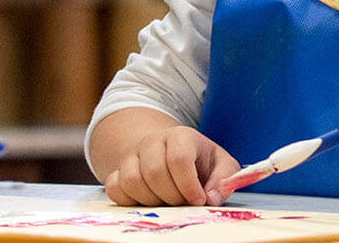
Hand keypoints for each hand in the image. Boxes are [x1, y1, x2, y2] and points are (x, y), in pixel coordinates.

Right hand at [100, 125, 238, 206]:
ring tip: (166, 201)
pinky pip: (114, 188)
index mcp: (180, 136)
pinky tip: (147, 200)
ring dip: (151, 200)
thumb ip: (224, 178)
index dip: (189, 185)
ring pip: (132, 181)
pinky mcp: (116, 171)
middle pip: (154, 172)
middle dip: (172, 196)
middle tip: (183, 202)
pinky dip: (130, 200)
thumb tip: (211, 199)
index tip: (198, 199)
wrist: (167, 151)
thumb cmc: (198, 160)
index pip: (178, 158)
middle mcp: (151, 142)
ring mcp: (131, 156)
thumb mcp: (220, 163)